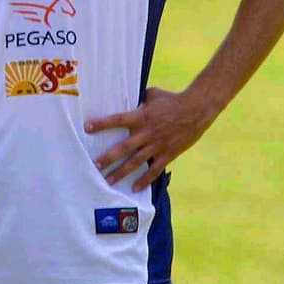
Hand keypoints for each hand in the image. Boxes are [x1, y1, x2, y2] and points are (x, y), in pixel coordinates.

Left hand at [84, 86, 216, 191]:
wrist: (196, 110)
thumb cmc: (172, 99)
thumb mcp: (152, 94)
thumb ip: (138, 99)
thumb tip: (128, 98)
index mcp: (141, 117)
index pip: (118, 120)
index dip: (102, 124)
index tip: (87, 128)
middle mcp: (147, 133)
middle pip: (124, 148)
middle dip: (108, 158)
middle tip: (95, 166)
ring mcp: (157, 145)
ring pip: (136, 162)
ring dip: (121, 172)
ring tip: (108, 181)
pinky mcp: (168, 154)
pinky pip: (154, 170)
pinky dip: (145, 180)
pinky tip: (135, 188)